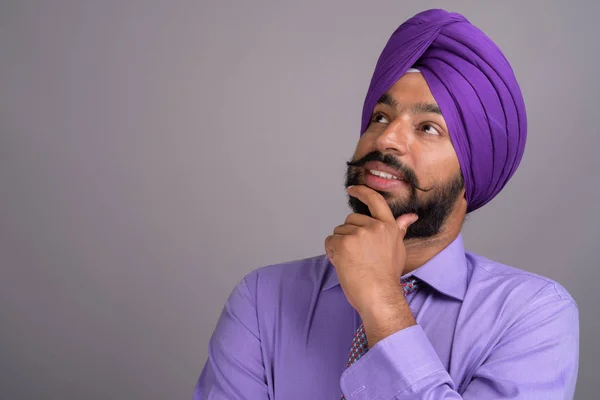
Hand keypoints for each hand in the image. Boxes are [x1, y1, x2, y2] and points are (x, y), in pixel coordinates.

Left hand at [324, 185, 417, 316]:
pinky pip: (330, 241)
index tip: (352, 189)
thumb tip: (410, 216)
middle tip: (357, 255)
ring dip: (340, 245)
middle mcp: (374, 226)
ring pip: (339, 232)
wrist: (379, 295)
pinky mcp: (344, 243)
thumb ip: (398, 229)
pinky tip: (344, 264)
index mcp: (388, 226)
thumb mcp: (397, 249)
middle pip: (350, 220)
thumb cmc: (387, 277)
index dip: (362, 192)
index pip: (375, 200)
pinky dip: (332, 252)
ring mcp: (358, 234)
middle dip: (349, 235)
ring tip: (353, 262)